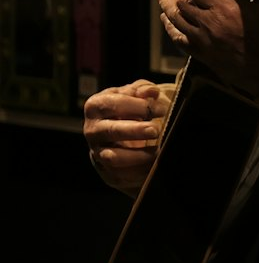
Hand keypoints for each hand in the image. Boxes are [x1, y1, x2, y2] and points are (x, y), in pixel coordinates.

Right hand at [83, 78, 170, 195]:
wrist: (123, 131)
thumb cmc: (131, 107)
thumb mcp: (135, 93)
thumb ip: (143, 89)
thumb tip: (151, 92)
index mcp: (96, 106)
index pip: (114, 104)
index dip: (139, 106)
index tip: (161, 109)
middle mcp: (92, 129)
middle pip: (112, 130)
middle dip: (135, 131)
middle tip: (155, 130)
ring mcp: (96, 151)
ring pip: (113, 157)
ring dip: (137, 155)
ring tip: (157, 150)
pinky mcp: (105, 170)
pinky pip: (120, 174)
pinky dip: (138, 170)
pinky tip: (154, 163)